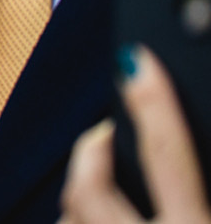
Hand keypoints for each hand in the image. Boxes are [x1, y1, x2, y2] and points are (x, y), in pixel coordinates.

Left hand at [62, 48, 210, 222]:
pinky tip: (89, 220)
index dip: (153, 103)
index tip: (138, 58)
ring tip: (99, 181)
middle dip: (92, 150)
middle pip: (90, 185)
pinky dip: (76, 223)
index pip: (166, 154)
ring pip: (68, 217)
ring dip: (81, 194)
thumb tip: (203, 141)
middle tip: (105, 132)